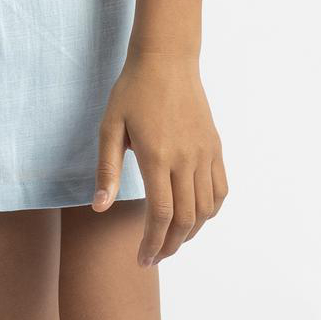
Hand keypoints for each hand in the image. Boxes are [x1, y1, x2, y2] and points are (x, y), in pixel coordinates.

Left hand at [90, 51, 227, 264]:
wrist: (167, 59)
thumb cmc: (132, 92)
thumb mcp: (109, 128)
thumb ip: (107, 170)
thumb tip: (99, 207)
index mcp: (157, 157)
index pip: (161, 214)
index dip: (152, 242)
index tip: (142, 260)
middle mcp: (186, 159)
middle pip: (186, 218)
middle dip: (170, 245)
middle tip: (154, 258)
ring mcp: (205, 153)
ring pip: (206, 208)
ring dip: (191, 233)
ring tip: (172, 241)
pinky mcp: (215, 147)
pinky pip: (220, 189)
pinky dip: (211, 211)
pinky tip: (196, 218)